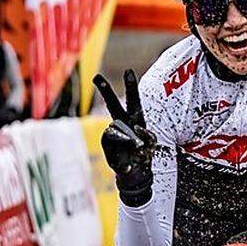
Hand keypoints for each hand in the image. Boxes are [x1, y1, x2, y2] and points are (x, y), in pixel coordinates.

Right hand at [94, 69, 155, 206]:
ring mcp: (113, 134)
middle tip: (95, 76)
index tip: (129, 71)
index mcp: (134, 119)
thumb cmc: (144, 154)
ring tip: (137, 148)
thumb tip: (136, 131)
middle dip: (105, 91)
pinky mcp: (107, 147)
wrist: (135, 174)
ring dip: (128, 138)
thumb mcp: (151, 144)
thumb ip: (146, 136)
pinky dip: (124, 157)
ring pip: (115, 128)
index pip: (133, 101)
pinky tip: (128, 166)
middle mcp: (122, 123)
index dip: (131, 87)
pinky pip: (112, 145)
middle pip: (113, 105)